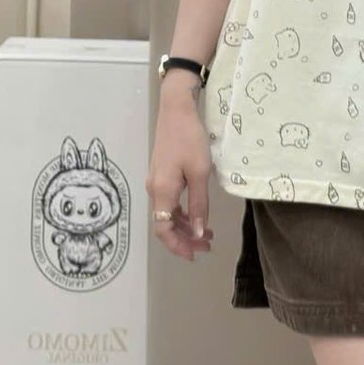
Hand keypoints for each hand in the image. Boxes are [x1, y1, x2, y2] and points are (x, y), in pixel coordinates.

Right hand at [146, 104, 215, 260]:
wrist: (176, 110)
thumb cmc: (189, 139)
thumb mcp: (200, 173)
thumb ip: (199, 205)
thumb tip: (199, 232)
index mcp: (162, 191)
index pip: (163, 229)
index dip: (177, 245)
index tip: (194, 255)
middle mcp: (155, 190)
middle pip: (165, 224)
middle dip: (185, 239)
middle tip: (208, 247)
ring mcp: (157, 182)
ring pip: (168, 214)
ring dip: (186, 227)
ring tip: (208, 234)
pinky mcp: (162, 174)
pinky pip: (170, 202)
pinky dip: (183, 213)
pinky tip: (198, 215)